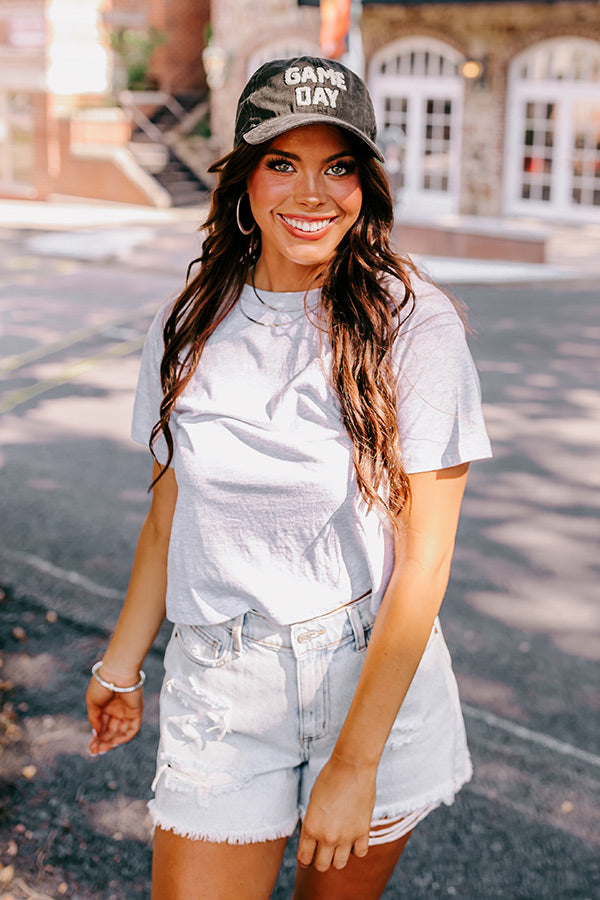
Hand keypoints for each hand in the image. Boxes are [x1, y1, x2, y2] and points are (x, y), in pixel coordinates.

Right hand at [86, 675, 143, 755]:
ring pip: (121, 732)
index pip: (102, 726)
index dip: (96, 737)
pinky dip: (124, 737)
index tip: (91, 747)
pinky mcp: (136, 712)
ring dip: (112, 742)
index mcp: (106, 707)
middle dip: (103, 742)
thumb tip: (97, 734)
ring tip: (101, 749)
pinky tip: (114, 742)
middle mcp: (117, 710)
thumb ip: (94, 719)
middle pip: (111, 731)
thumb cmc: (102, 684)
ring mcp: (127, 711)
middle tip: (94, 751)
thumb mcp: (92, 703)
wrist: (116, 673)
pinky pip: (132, 728)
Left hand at [297, 755, 376, 871]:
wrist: (351, 766)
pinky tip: (354, 838)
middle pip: (322, 866)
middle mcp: (328, 837)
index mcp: (311, 828)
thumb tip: (314, 837)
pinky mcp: (363, 832)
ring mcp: (347, 836)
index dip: (305, 859)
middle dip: (320, 860)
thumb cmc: (329, 778)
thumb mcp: (312, 801)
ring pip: (340, 864)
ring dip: (338, 857)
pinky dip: (356, 849)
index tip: (307, 856)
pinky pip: (360, 853)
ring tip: (338, 846)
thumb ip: (313, 822)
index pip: (304, 858)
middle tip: (322, 850)